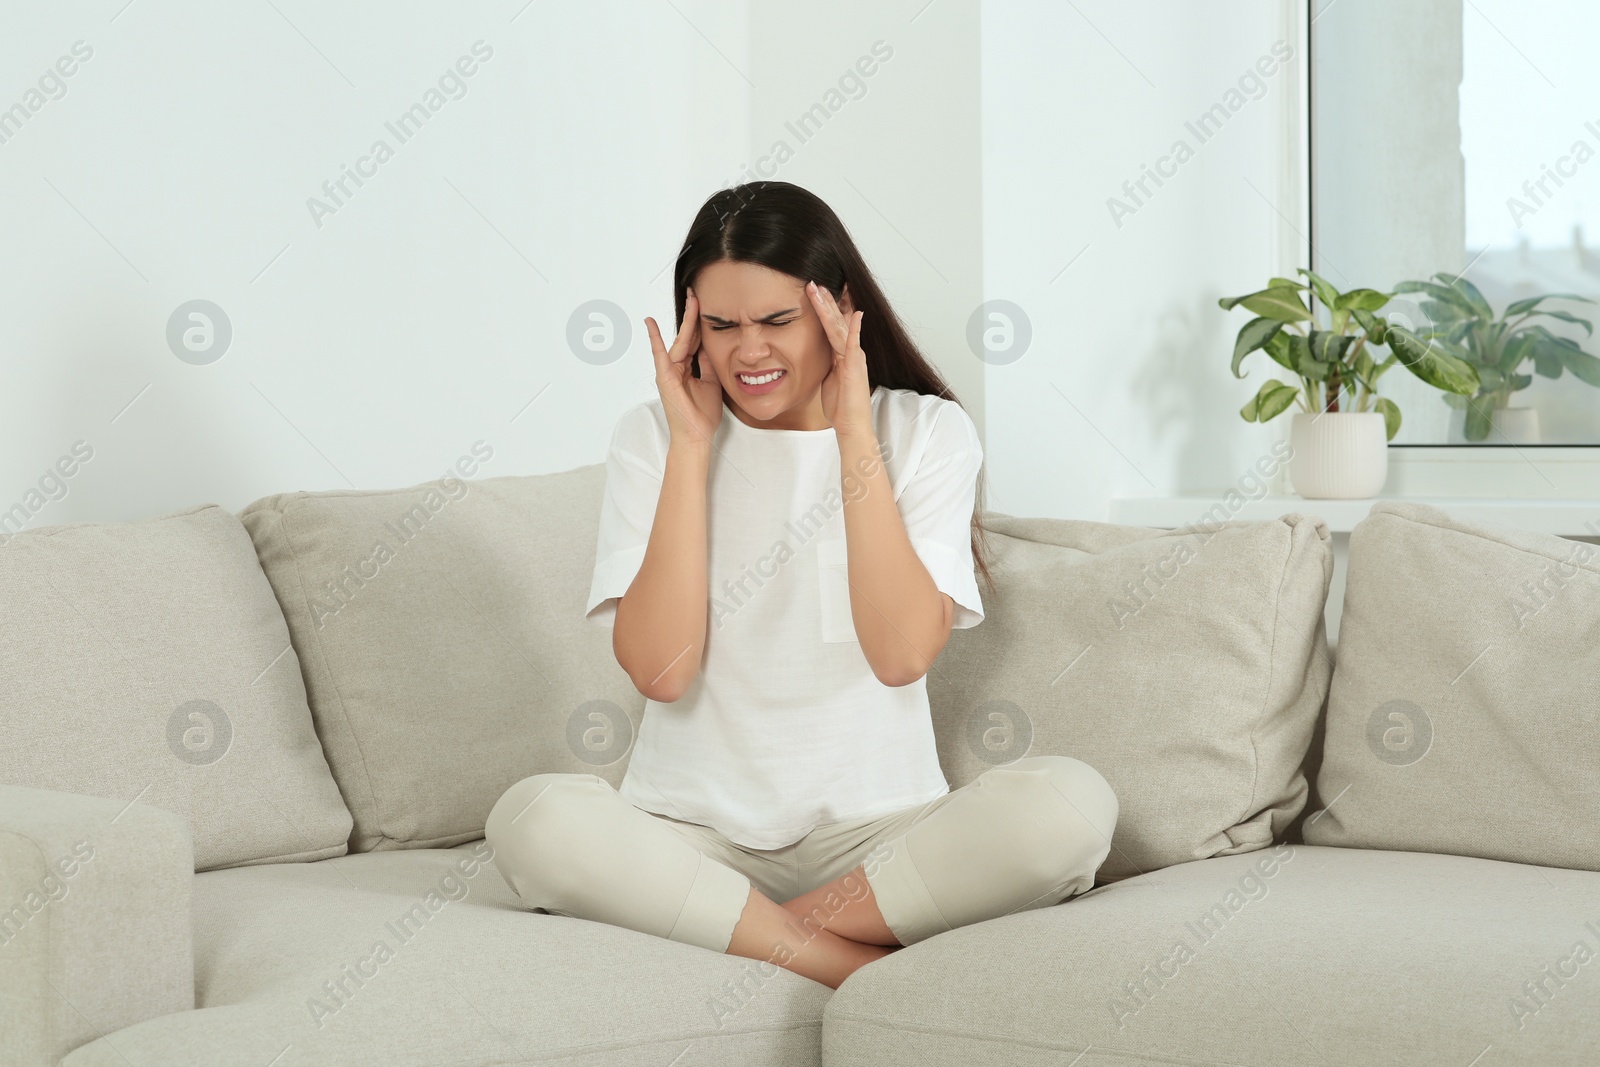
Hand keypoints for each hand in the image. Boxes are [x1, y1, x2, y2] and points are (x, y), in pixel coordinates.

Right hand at [646, 287, 722, 449]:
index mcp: (688, 368)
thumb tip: (711, 344)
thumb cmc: (703, 415)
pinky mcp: (665, 377)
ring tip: (690, 298)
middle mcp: (677, 367)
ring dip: (686, 319)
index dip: (701, 323)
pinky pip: (659, 354)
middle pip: (688, 335)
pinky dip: (655, 338)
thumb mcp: (712, 383)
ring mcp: (669, 371)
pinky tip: (650, 322)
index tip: (706, 304)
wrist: (696, 436)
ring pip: (680, 339)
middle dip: (693, 314)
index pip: (696, 340)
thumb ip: (709, 363)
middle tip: (697, 292)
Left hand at [808, 280, 873, 438]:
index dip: (826, 308)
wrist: (851, 424)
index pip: (833, 325)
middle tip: (815, 282)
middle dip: (826, 301)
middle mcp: (851, 351)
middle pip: (837, 320)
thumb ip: (827, 362)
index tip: (817, 291)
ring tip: (821, 290)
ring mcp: (854, 357)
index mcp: (843, 354)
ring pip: (841, 327)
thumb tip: (818, 354)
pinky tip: (856, 313)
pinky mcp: (856, 367)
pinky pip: (854, 344)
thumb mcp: (828, 378)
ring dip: (831, 308)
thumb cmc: (841, 405)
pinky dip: (855, 328)